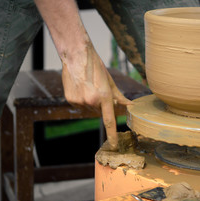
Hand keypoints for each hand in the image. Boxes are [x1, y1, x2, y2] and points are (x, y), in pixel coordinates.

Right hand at [22, 0, 130, 149]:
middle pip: (98, 112)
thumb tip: (129, 106)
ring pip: (88, 108)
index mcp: (104, 97)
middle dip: (100, 105)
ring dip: (89, 101)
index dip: (112, 135)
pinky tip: (79, 87)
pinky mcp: (70, 99)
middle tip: (97, 89)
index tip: (114, 145)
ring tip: (87, 86)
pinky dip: (80, 99)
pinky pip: (78, 104)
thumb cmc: (95, 66)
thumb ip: (119, 97)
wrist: (76, 55)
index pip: (109, 121)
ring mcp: (79, 101)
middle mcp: (91, 101)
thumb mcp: (110, 81)